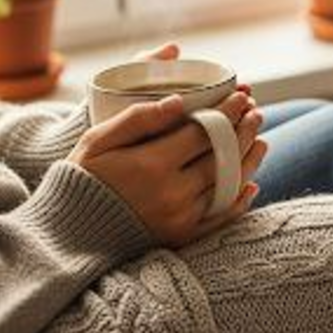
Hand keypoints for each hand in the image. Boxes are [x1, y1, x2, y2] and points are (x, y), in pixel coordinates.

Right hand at [70, 68, 267, 247]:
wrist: (72, 232)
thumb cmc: (84, 176)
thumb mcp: (100, 139)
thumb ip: (140, 118)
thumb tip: (180, 100)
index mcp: (151, 164)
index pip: (203, 132)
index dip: (226, 112)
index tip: (241, 96)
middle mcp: (172, 193)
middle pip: (223, 156)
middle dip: (243, 131)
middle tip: (256, 113)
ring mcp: (181, 217)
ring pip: (229, 184)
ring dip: (249, 160)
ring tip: (260, 140)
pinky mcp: (183, 236)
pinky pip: (222, 216)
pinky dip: (240, 199)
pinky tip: (251, 183)